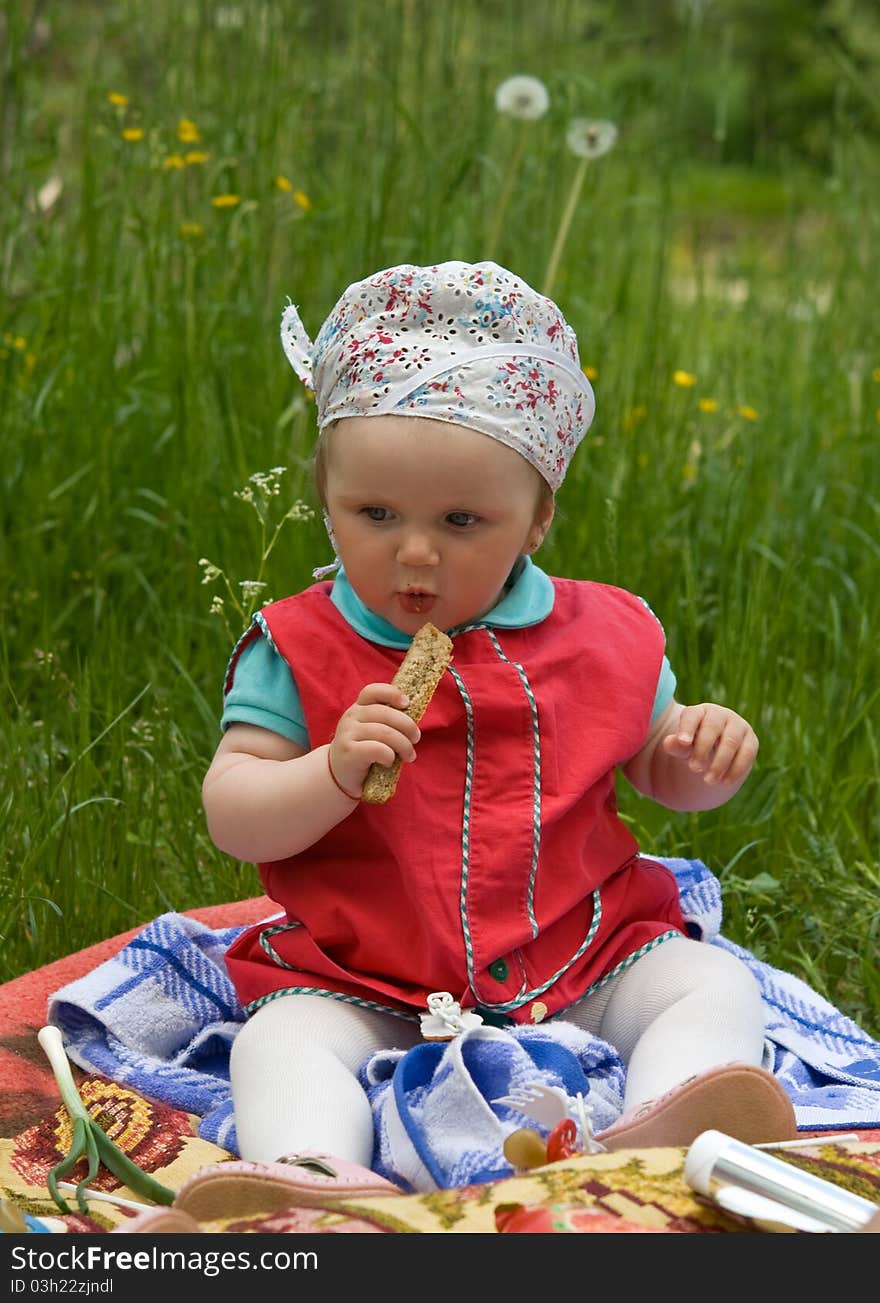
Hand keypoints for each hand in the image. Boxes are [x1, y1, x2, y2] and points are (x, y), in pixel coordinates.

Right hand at [328, 683, 421, 797]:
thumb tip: (414, 718)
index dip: (392, 694)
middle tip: (415, 739)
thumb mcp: (374, 731)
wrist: (340, 775)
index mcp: (359, 707)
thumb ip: (388, 721)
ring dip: (404, 745)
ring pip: (385, 732)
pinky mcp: (349, 752)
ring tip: (409, 756)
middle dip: (408, 726)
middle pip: (386, 713)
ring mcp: (348, 733)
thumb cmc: (365, 751)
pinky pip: (377, 749)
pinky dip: (389, 756)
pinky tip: (389, 762)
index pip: (373, 691)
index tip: (406, 704)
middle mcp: (351, 716)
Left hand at [661, 703, 757, 788]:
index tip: (683, 742)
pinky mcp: (751, 740)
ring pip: (730, 742)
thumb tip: (668, 742)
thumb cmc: (694, 745)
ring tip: (709, 780)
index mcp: (700, 712)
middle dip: (702, 749)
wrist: (717, 750)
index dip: (687, 727)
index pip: (692, 715)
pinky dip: (736, 769)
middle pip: (712, 728)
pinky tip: (725, 782)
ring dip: (720, 763)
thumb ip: (676, 745)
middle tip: (694, 769)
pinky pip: (747, 753)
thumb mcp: (683, 746)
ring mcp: (738, 725)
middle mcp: (721, 714)